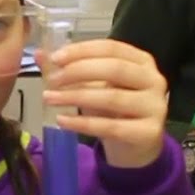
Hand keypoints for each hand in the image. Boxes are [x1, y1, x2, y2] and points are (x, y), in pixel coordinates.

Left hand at [40, 39, 167, 168]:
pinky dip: (82, 123)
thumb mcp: (93, 86)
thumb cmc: (113, 109)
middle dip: (78, 72)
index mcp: (141, 61)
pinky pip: (110, 127)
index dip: (82, 51)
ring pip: (112, 98)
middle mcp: (154, 80)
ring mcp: (155, 107)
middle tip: (51, 80)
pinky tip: (61, 121)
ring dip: (75, 97)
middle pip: (114, 69)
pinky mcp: (149, 133)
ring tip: (49, 98)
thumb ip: (69, 69)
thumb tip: (40, 54)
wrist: (135, 146)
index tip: (55, 58)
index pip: (111, 48)